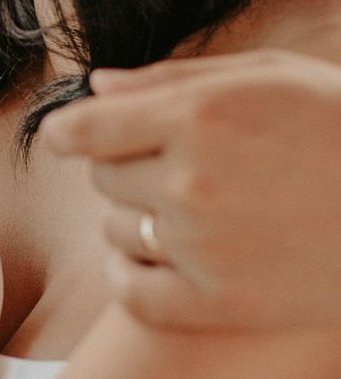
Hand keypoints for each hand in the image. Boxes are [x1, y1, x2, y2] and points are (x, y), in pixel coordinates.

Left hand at [41, 50, 340, 329]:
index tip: (70, 137)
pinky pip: (133, 294)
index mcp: (198, 115)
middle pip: (102, 177)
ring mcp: (205, 245)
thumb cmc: (338, 123)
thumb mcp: (264, 75)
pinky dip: (130, 277)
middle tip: (175, 164)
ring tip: (187, 209)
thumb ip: (172, 77)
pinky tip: (154, 261)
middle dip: (125, 166)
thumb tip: (97, 87)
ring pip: (116, 230)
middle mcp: (192, 179)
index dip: (65, 132)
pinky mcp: (223, 303)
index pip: (82, 130)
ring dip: (135, 218)